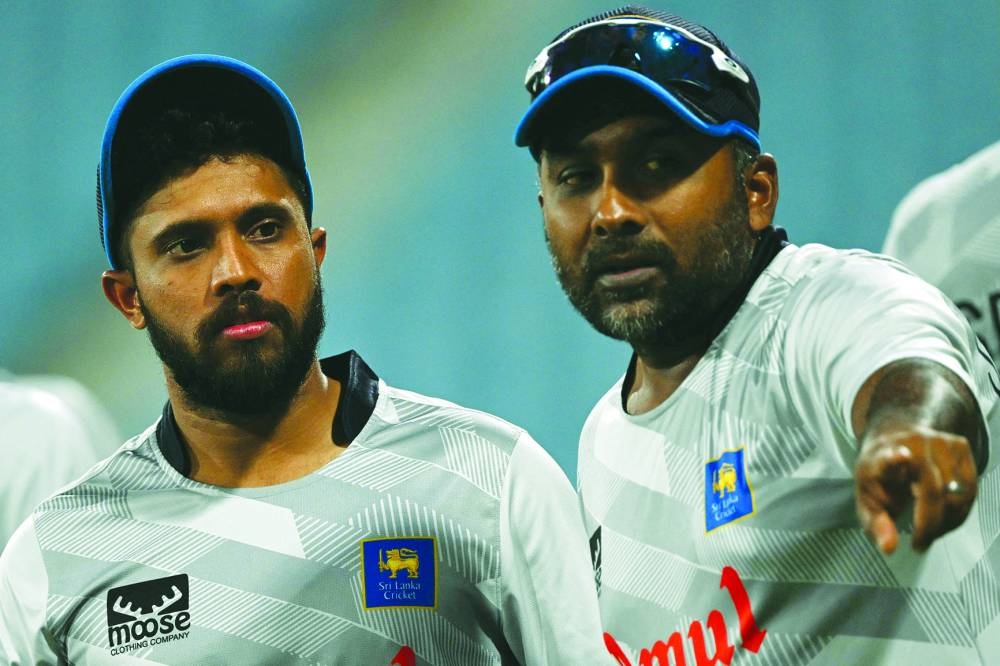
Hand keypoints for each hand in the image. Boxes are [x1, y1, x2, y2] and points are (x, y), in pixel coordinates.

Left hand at [855, 426, 976, 553]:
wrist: (894, 440)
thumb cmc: (880, 475)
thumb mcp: (867, 500)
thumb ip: (876, 525)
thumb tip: (889, 547)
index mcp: (882, 457)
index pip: (889, 456)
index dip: (894, 458)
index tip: (901, 456)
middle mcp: (912, 445)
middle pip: (932, 490)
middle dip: (929, 524)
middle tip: (920, 544)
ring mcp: (939, 443)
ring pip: (957, 493)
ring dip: (946, 521)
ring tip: (929, 529)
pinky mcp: (960, 446)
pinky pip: (970, 490)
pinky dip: (960, 511)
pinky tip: (944, 517)